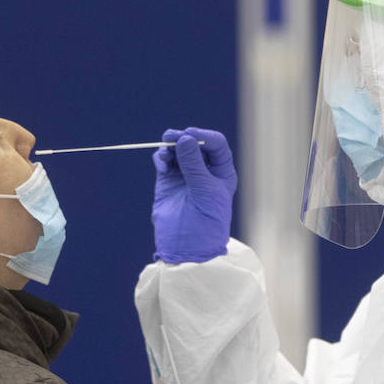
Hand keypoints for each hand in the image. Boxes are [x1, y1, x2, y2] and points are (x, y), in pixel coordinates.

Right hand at [151, 127, 235, 263]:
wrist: (187, 248)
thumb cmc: (206, 222)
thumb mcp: (204, 190)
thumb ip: (193, 164)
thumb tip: (184, 138)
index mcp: (222, 172)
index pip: (216, 144)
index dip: (203, 137)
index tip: (190, 136)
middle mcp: (204, 171)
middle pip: (194, 144)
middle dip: (183, 138)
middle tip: (171, 136)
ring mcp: (185, 175)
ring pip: (177, 150)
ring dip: (170, 146)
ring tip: (165, 152)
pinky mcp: (167, 182)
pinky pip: (164, 161)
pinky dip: (161, 157)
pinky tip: (162, 164)